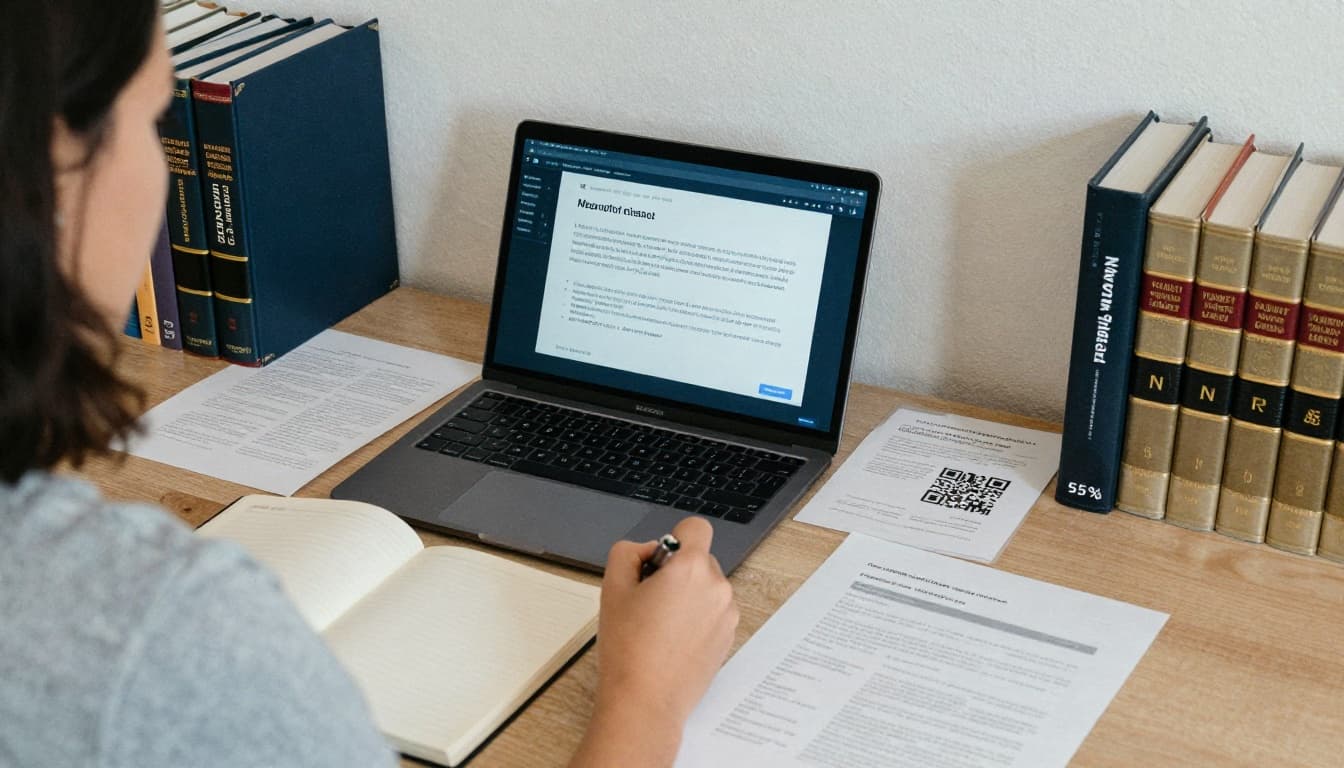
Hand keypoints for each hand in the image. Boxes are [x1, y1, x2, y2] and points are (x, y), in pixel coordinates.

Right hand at [569, 517, 737, 766]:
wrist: (646, 701)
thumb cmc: (629, 649)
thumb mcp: (612, 587)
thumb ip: (628, 552)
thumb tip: (648, 550)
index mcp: (691, 569)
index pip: (695, 528)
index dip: (673, 539)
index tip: (658, 563)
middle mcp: (717, 587)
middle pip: (700, 559)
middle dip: (677, 571)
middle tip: (650, 599)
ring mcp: (726, 614)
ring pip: (706, 587)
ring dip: (688, 595)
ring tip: (659, 624)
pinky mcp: (728, 637)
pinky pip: (713, 612)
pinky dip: (697, 618)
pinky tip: (672, 639)